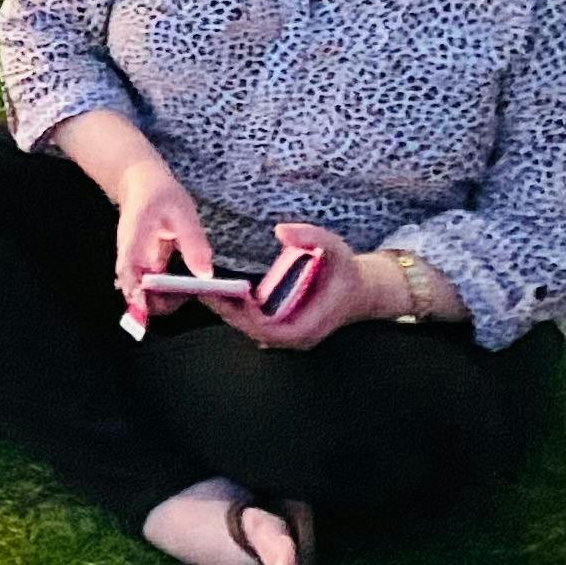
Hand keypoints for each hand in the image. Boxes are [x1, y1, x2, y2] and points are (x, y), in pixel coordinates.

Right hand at [105, 163, 216, 323]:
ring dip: (157, 299)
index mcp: (134, 240)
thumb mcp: (181, 212)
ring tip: (185, 295)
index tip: (150, 308)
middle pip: (133, 288)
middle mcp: (129, 254)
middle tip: (181, 299)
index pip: (129, 272)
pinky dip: (160, 292)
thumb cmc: (159, 193)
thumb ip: (193, 242)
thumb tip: (205, 275)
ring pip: (139, 288)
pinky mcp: (142, 262)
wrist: (139, 180)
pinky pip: (147, 283)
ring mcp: (134, 259)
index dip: (137, 294)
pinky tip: (180, 291)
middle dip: (152, 303)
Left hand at [205, 224, 373, 351]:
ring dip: (227, 311)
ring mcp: (290, 332)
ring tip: (203, 288)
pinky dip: (235, 309)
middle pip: (254, 331)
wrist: (363, 290)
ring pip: (251, 328)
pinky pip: (254, 322)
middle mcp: (298, 334)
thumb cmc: (347, 270)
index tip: (228, 294)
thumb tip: (281, 230)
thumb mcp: (336, 247)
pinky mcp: (283, 324)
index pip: (272, 330)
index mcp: (311, 324)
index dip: (247, 315)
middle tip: (201, 288)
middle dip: (227, 312)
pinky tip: (219, 291)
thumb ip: (310, 236)